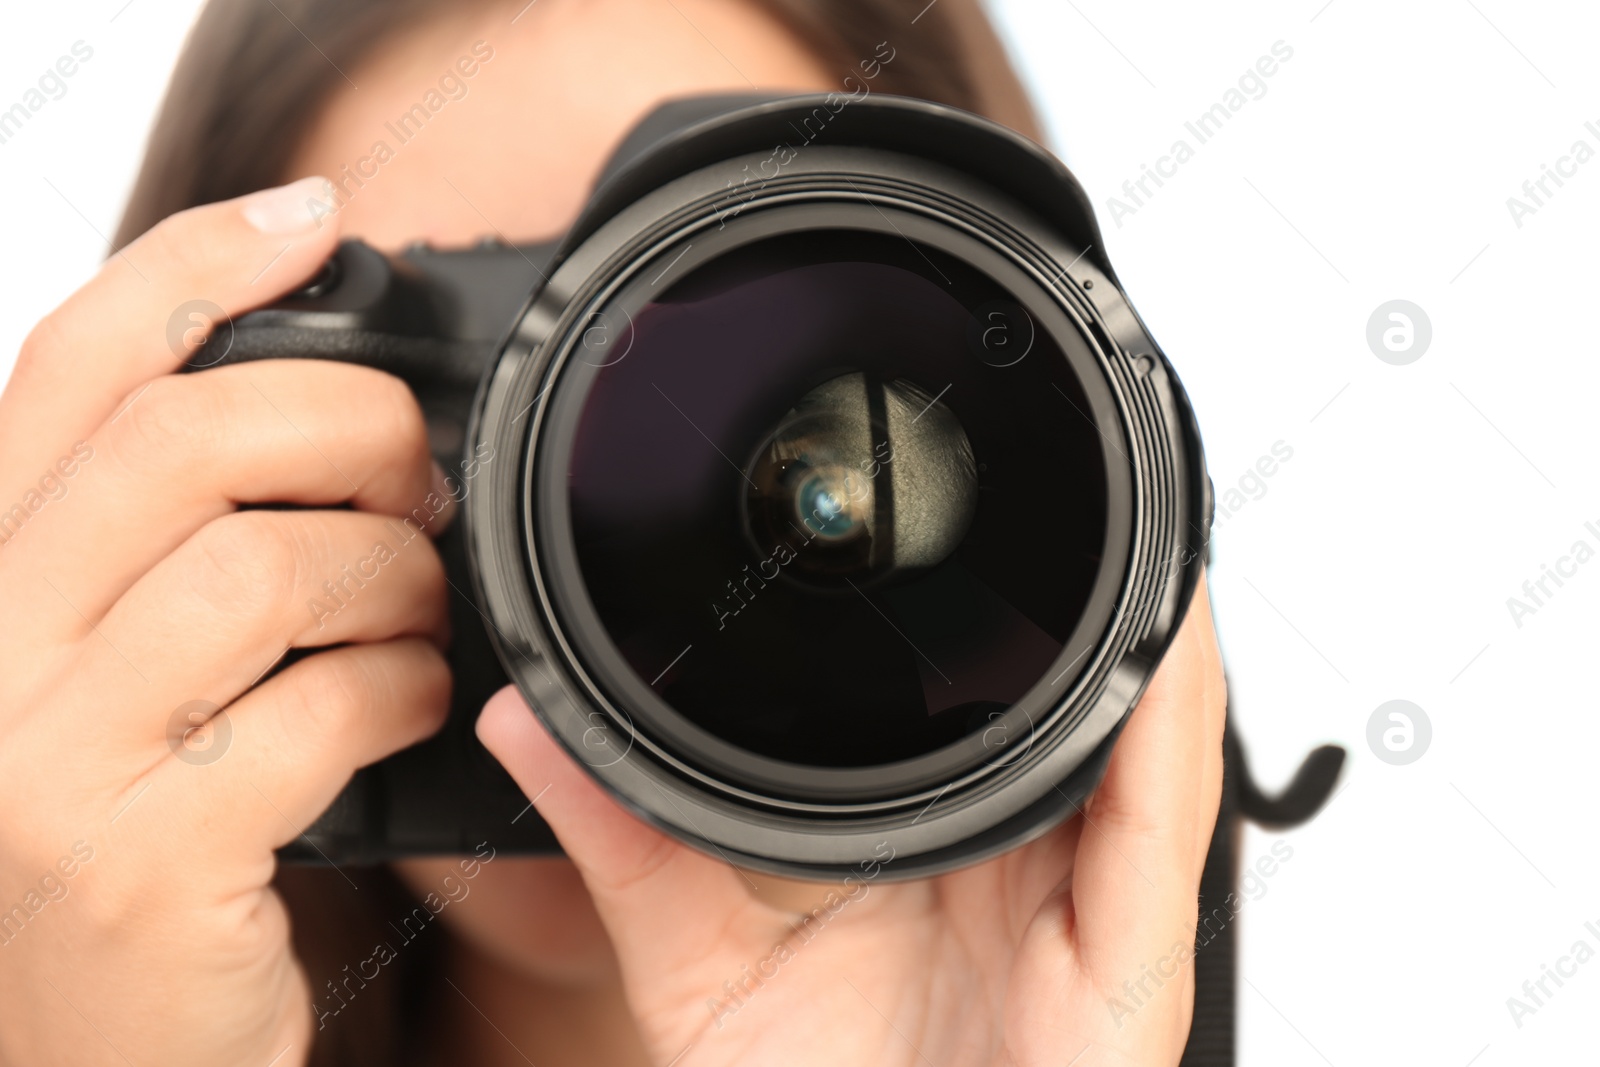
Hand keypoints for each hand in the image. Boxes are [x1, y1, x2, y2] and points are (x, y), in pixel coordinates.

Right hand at [0, 179, 452, 1065]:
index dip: (196, 265)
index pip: (67, 364)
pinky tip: (409, 706)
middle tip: (416, 481)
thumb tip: (319, 425)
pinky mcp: (134, 862)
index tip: (311, 218)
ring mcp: (38, 764)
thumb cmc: (132, 859)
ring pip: (264, 564)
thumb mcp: (117, 682)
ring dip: (391, 575)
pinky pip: (316, 708)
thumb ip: (170, 558)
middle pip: (184, 440)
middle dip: (351, 429)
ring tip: (419, 611)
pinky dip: (401, 689)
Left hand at [478, 575, 1226, 1065]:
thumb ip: (623, 834)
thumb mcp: (694, 961)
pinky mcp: (1133, 969)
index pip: (984, 715)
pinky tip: (1159, 638)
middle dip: (1085, 599)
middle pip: (1081, 710)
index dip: (989, 621)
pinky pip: (1163, 826)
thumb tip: (529, 725)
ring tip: (1127, 518)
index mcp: (943, 858)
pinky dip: (1171, 724)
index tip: (950, 529)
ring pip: (1147, 743)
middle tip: (1068, 479)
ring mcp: (1088, 917)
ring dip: (1145, 633)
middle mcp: (1029, 874)